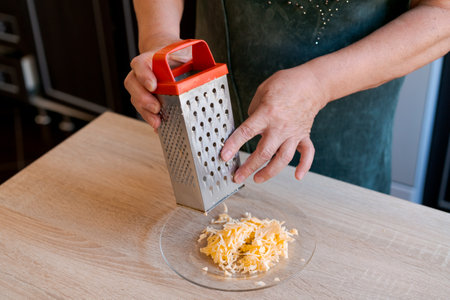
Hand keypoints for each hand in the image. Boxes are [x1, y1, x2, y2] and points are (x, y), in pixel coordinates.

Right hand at [124, 37, 190, 128]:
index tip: (153, 86)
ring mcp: (141, 86)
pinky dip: (150, 118)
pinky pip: (143, 109)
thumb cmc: (176, 55)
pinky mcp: (146, 99)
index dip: (144, 75)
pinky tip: (159, 127)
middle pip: (132, 84)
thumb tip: (213, 70)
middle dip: (143, 98)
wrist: (168, 57)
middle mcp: (141, 73)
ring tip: (157, 122)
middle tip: (156, 108)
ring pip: (135, 98)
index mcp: (149, 59)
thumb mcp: (185, 51)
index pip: (140, 64)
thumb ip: (193, 57)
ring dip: (145, 112)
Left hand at [220, 66, 327, 182]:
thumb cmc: (286, 84)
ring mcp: (294, 133)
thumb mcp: (262, 91)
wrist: (312, 83)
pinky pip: (307, 153)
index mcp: (267, 113)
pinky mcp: (304, 135)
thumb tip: (249, 128)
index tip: (224, 156)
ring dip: (270, 172)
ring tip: (257, 179)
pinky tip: (298, 176)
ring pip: (283, 159)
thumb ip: (253, 111)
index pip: (246, 132)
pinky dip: (304, 166)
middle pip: (264, 152)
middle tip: (238, 177)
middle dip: (249, 167)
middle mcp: (280, 126)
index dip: (233, 145)